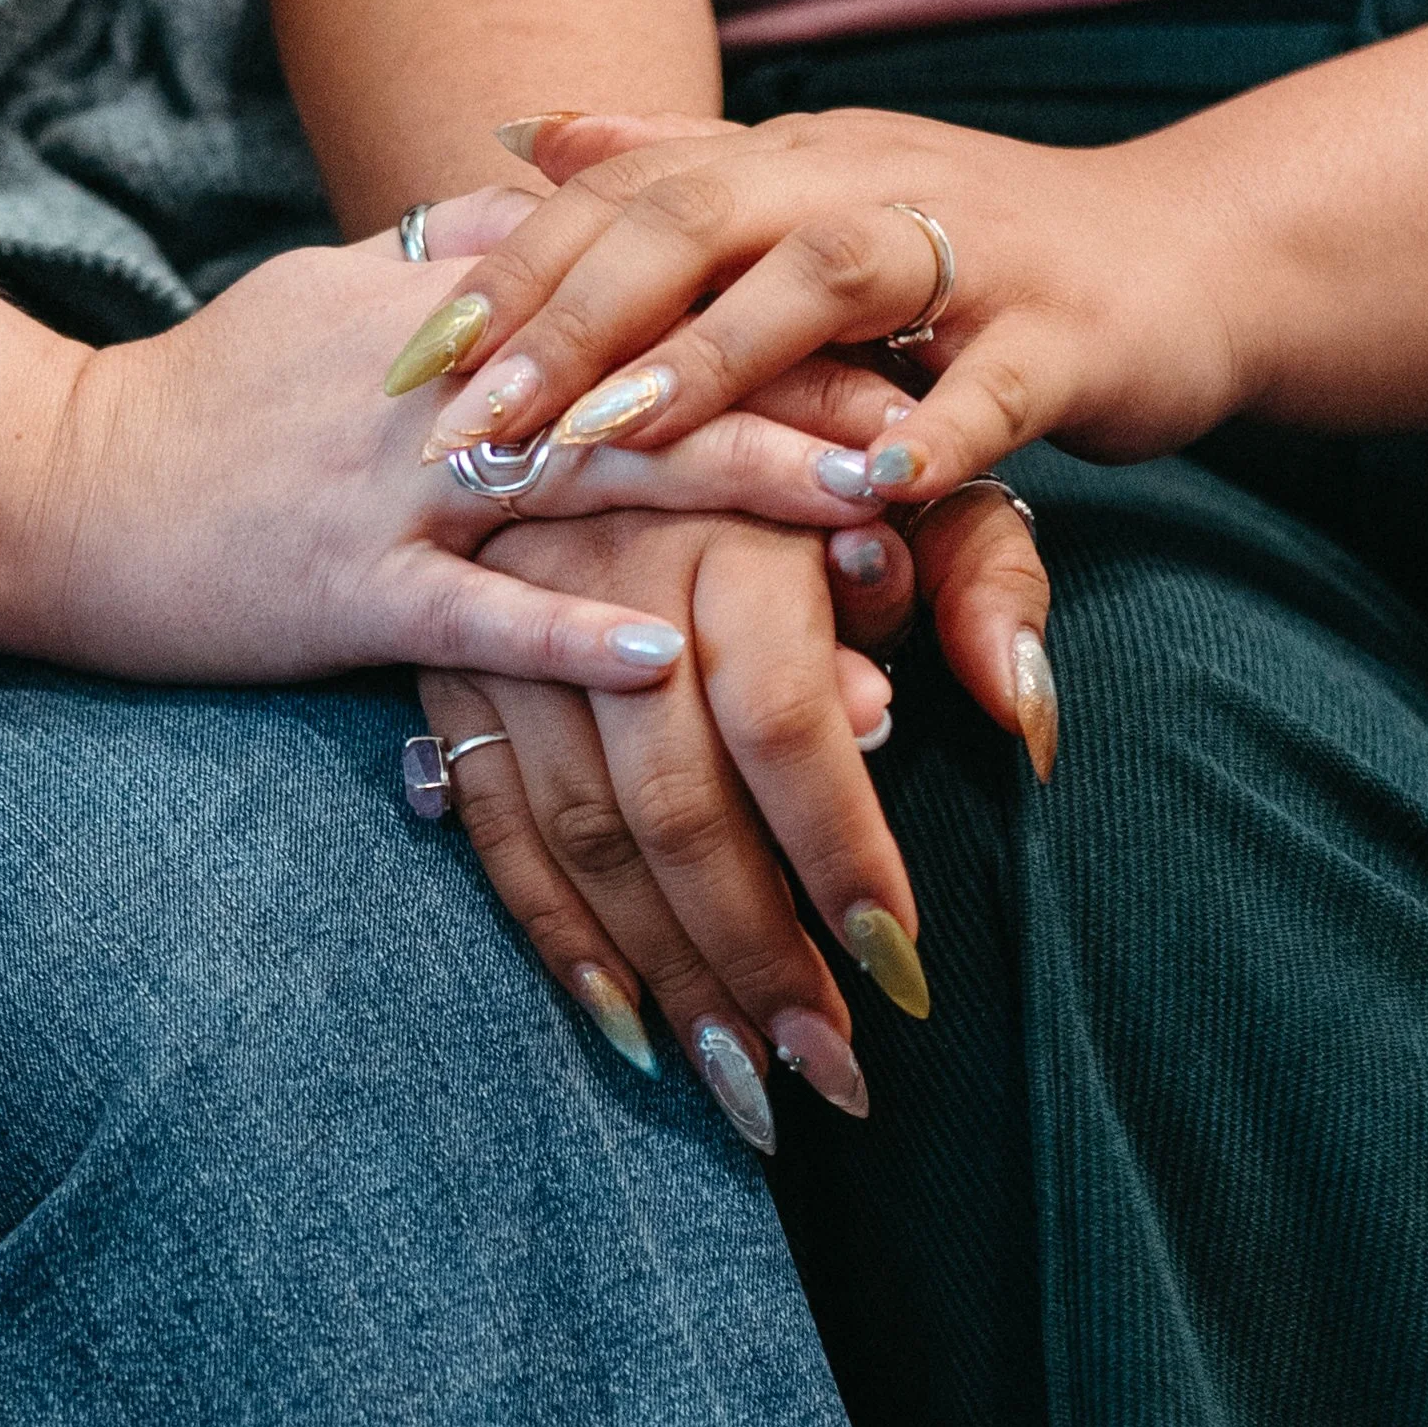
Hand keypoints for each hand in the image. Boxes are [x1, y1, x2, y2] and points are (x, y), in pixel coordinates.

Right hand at [0, 188, 911, 686]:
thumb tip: (560, 197)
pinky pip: (471, 616)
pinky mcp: (342, 592)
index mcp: (443, 308)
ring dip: (733, 504)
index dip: (763, 316)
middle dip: (796, 402)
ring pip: (592, 488)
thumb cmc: (207, 395)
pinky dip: (569, 632)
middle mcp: (437, 386)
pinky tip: (671, 650)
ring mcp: (392, 490)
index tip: (885, 334)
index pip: (635, 295)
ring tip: (865, 527)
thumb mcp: (332, 292)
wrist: (56, 488)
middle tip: (932, 426)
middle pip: (650, 380)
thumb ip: (457, 250)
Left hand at [388, 106, 1247, 509]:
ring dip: (711, 359)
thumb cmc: (977, 248)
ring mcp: (973, 254)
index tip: (402, 356)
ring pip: (824, 280)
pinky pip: (997, 382)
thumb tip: (522, 131)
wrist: (1188, 256)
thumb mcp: (816, 196)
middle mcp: (863, 184)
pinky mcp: (1072, 337)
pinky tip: (867, 494)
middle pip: (695, 222)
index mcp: (791, 163)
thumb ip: (676, 168)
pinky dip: (934, 432)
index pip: (623, 197)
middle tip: (467, 415)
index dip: (510, 272)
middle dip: (571, 317)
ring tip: (609, 437)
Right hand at [415, 476, 1053, 1148]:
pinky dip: (553, 927)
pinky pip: (492, 816)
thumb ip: (975, 580)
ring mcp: (510, 617)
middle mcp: (608, 568)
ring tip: (743, 1086)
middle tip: (827, 1070)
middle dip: (754, 947)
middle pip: (673, 795)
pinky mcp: (447, 656)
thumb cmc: (812, 429)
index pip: (782, 716)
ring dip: (664, 968)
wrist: (619, 341)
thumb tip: (980, 708)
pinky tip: (619, 1022)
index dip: (840, 846)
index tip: (899, 962)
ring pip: (580, 826)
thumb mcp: (920, 472)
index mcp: (732, 519)